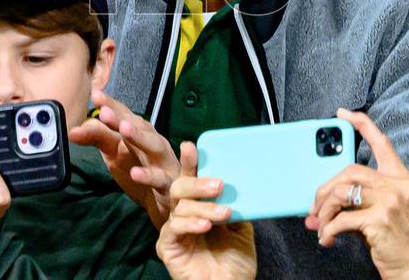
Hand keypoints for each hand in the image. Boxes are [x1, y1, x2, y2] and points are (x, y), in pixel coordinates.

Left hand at [68, 90, 179, 227]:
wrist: (165, 203)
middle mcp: (153, 143)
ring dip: (140, 137)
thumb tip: (72, 129)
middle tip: (105, 111)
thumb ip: (98, 138)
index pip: (125, 115)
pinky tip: (136, 173)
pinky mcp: (169, 185)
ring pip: (154, 147)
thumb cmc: (141, 170)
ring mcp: (163, 162)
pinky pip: (161, 179)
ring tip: (124, 130)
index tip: (96, 95)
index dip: (111, 105)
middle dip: (123, 118)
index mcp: (140, 133)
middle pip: (140, 126)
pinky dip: (151, 175)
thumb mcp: (115, 154)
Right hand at [157, 142, 255, 279]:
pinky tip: (206, 225)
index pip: (191, 179)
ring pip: (180, 206)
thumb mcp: (240, 227)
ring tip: (224, 213)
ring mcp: (173, 230)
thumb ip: (234, 205)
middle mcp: (183, 214)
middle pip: (180, 187)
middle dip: (198, 182)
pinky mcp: (167, 246)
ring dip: (204, 207)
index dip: (190, 162)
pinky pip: (174, 227)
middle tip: (218, 184)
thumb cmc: (234, 262)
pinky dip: (191, 223)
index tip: (191, 146)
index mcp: (199, 206)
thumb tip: (237, 183)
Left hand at [305, 109, 408, 279]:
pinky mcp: (380, 219)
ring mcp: (391, 201)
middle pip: (349, 171)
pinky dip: (328, 229)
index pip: (381, 142)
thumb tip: (317, 208)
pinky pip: (342, 218)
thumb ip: (354, 203)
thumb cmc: (397, 243)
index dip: (361, 124)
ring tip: (320, 225)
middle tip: (313, 208)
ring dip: (324, 210)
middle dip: (325, 189)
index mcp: (401, 179)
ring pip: (342, 192)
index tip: (342, 114)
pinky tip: (326, 238)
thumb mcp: (383, 213)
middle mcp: (398, 185)